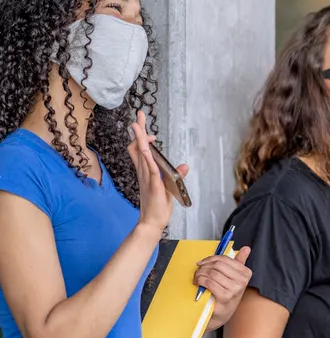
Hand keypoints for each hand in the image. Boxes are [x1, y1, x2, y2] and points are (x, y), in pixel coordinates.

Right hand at [128, 111, 185, 231]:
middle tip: (138, 115)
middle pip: (137, 147)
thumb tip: (184, 165)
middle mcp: (144, 172)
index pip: (140, 150)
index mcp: (147, 171)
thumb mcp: (170, 187)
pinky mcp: (153, 185)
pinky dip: (147, 158)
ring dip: (140, 139)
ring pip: (141, 154)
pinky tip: (146, 149)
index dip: (143, 138)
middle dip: (139, 130)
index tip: (150, 131)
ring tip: (137, 125)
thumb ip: (175, 175)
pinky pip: (149, 169)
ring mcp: (147, 177)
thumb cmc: (159, 206)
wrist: (153, 222)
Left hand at [197, 246, 251, 330]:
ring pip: (212, 273)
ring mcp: (234, 289)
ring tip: (197, 278)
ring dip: (200, 274)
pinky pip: (209, 282)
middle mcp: (242, 281)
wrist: (221, 314)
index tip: (203, 262)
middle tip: (198, 271)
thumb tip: (246, 248)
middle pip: (218, 265)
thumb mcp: (234, 278)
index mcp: (245, 273)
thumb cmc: (226, 294)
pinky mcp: (225, 297)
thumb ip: (239, 262)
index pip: (225, 259)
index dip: (210, 258)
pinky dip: (200, 280)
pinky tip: (198, 283)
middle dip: (204, 266)